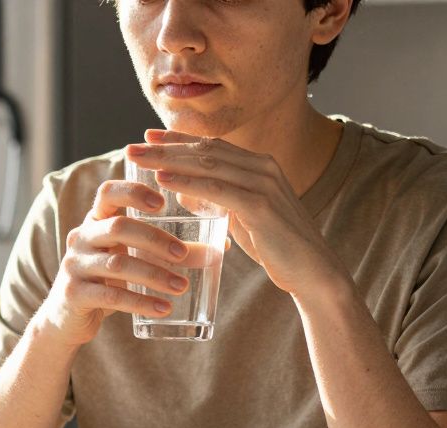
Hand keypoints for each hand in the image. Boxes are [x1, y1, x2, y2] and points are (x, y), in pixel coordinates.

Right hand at [33, 179, 193, 346]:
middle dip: (155, 240)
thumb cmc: (108, 280)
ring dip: (154, 275)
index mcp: (96, 221)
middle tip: (183, 255)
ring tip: (182, 286)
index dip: (133, 191)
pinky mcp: (74, 294)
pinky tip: (164, 308)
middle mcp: (81, 237)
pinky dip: (141, 302)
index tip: (162, 202)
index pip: (108, 192)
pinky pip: (111, 296)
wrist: (68, 318)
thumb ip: (172, 252)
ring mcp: (75, 265)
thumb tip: (219, 249)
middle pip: (119, 228)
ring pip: (118, 264)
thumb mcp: (135, 260)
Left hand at [125, 129, 345, 296]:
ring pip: (208, 164)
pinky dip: (187, 181)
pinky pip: (217, 189)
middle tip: (133, 145)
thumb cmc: (277, 249)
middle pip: (205, 149)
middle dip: (166, 146)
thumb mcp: (244, 218)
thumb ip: (221, 200)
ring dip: (169, 159)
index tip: (149, 137)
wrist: (313, 272)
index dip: (179, 138)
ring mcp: (264, 184)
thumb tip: (186, 192)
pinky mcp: (262, 206)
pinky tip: (162, 179)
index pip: (213, 145)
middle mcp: (263, 167)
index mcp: (261, 166)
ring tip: (139, 158)